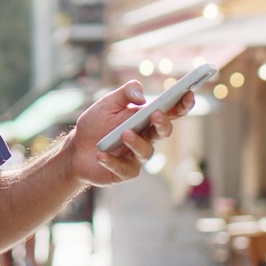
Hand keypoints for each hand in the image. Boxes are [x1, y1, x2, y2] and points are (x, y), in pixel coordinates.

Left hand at [69, 81, 193, 185]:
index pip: (170, 111)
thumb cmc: (96, 124)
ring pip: (146, 151)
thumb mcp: (108, 103)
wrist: (76, 149)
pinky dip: (112, 161)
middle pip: (163, 132)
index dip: (182, 104)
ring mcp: (137, 156)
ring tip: (124, 133)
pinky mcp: (125, 172)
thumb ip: (125, 93)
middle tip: (155, 114)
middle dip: (163, 123)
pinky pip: (124, 169)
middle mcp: (147, 138)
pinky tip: (101, 155)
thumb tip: (141, 95)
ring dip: (136, 142)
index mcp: (146, 119)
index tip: (189, 93)